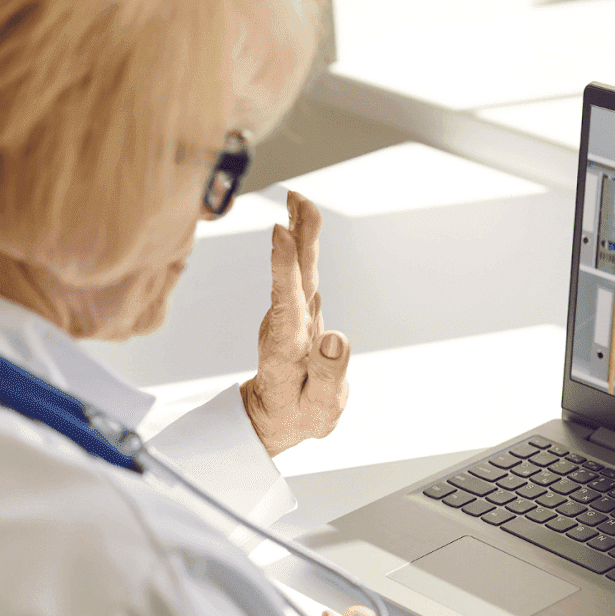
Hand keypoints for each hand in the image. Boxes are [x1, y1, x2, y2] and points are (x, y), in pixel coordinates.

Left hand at [240, 192, 350, 456]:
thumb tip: (337, 339)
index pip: (286, 304)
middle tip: (298, 199)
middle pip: (294, 276)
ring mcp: (291, 316)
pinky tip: (301, 228)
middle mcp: (286, 325)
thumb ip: (326, 375)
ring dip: (300, 233)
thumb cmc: (298, 414)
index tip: (280, 234)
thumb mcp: (316, 408)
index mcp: (287, 348)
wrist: (277, 416)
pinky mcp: (299, 311)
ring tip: (301, 201)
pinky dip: (302, 247)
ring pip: (298, 269)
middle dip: (297, 236)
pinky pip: (301, 273)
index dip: (284, 268)